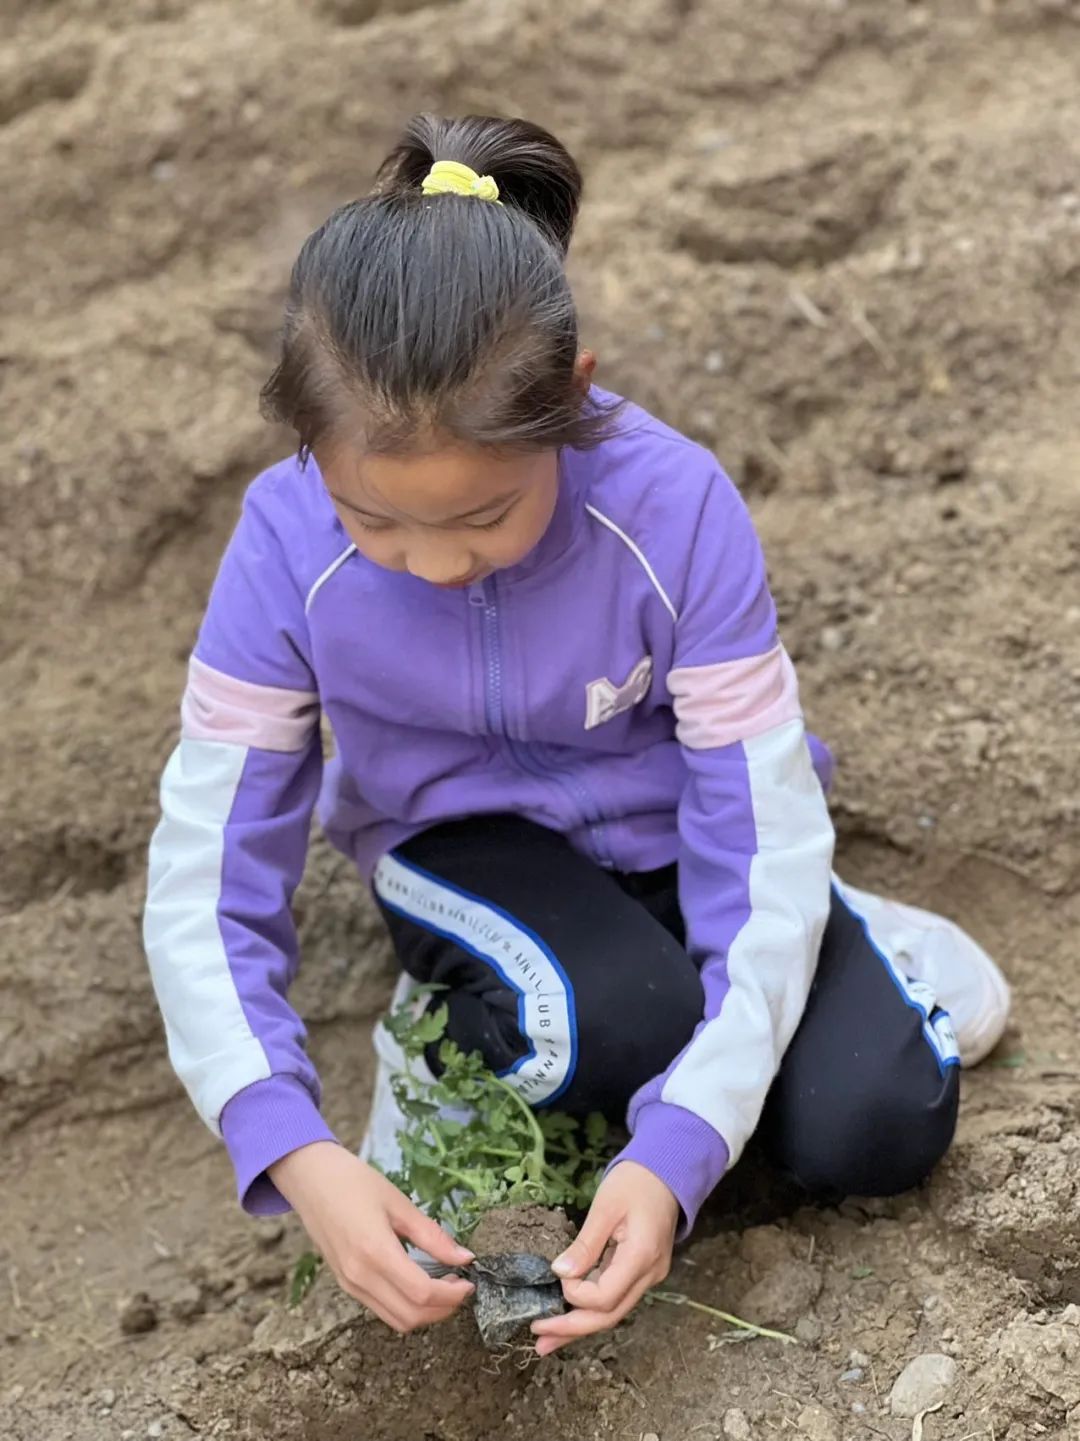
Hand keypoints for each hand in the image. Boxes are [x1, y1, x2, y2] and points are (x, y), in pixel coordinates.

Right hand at [269, 1141, 474, 1332]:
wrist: (310, 1179)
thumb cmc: (355, 1182)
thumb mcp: (399, 1202)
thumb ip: (432, 1235)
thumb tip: (465, 1257)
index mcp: (375, 1253)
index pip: (421, 1293)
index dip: (452, 1295)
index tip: (470, 1281)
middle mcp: (360, 1278)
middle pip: (410, 1316)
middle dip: (443, 1309)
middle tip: (461, 1286)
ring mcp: (349, 1285)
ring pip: (395, 1320)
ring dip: (425, 1313)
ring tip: (444, 1286)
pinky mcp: (345, 1284)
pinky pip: (381, 1309)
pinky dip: (406, 1307)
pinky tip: (419, 1283)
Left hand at [532, 1161, 678, 1355]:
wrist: (667, 1173)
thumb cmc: (634, 1182)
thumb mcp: (605, 1207)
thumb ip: (585, 1244)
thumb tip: (560, 1273)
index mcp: (641, 1257)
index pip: (605, 1297)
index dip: (576, 1294)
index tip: (557, 1275)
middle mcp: (649, 1275)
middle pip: (609, 1316)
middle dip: (572, 1329)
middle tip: (538, 1340)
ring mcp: (649, 1277)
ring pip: (612, 1313)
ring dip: (579, 1327)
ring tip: (546, 1341)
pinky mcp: (642, 1273)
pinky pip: (615, 1299)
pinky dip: (591, 1310)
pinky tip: (569, 1319)